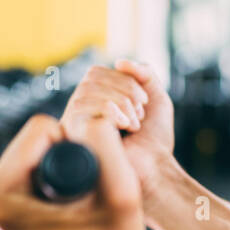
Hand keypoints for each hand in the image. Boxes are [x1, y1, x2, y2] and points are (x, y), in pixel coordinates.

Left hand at [0, 113, 154, 229]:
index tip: (88, 182)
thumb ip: (105, 147)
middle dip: (68, 154)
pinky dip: (56, 172)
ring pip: (36, 146)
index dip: (77, 146)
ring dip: (64, 163)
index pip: (40, 129)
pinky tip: (69, 202)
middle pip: (35, 136)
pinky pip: (33, 160)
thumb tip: (91, 114)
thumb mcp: (121, 194)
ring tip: (78, 201)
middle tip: (84, 194)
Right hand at [61, 59, 174, 185]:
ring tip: (133, 124)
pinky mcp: (73, 136)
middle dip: (125, 90)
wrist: (155, 168)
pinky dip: (111, 111)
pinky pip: (83, 106)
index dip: (124, 80)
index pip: (97, 72)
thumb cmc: (154, 139)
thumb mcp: (156, 97)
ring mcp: (74, 123)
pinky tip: (122, 129)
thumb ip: (143, 73)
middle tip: (140, 113)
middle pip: (91, 78)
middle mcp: (80, 111)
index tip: (144, 102)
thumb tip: (119, 61)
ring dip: (121, 102)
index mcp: (95, 101)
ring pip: (87, 90)